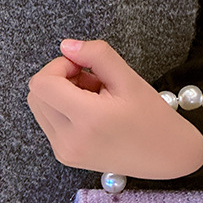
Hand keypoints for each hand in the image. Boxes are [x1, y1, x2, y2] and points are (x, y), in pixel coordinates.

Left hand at [27, 39, 202, 179]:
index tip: (83, 68)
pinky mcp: (65, 156)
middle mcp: (70, 140)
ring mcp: (65, 152)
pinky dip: (64, 110)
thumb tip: (66, 46)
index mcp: (88, 120)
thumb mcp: (129, 78)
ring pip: (40, 108)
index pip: (42, 84)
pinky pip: (49, 123)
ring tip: (93, 98)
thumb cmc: (152, 117)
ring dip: (59, 95)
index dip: (59, 66)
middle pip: (36, 94)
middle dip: (58, 79)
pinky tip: (90, 112)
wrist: (166, 156)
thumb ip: (96, 55)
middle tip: (90, 81)